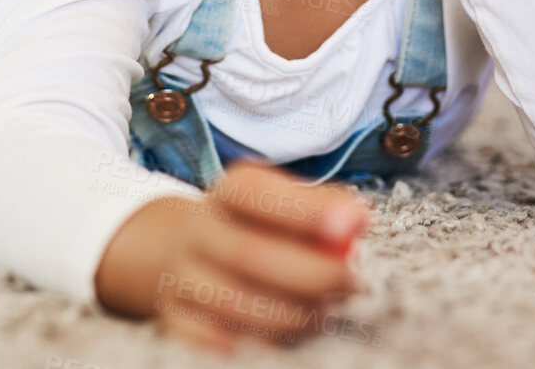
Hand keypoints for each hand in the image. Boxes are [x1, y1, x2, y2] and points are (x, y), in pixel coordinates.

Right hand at [93, 161, 370, 352]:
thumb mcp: (284, 204)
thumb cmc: (257, 228)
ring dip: (290, 313)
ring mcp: (180, 278)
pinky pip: (214, 341)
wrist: (188, 250)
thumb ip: (322, 207)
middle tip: (350, 281)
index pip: (258, 192)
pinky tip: (283, 336)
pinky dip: (256, 343)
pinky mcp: (175, 321)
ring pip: (234, 303)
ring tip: (323, 311)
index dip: (306, 209)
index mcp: (229, 192)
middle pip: (248, 253)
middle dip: (310, 272)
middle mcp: (197, 230)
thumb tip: (358, 220)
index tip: (355, 223)